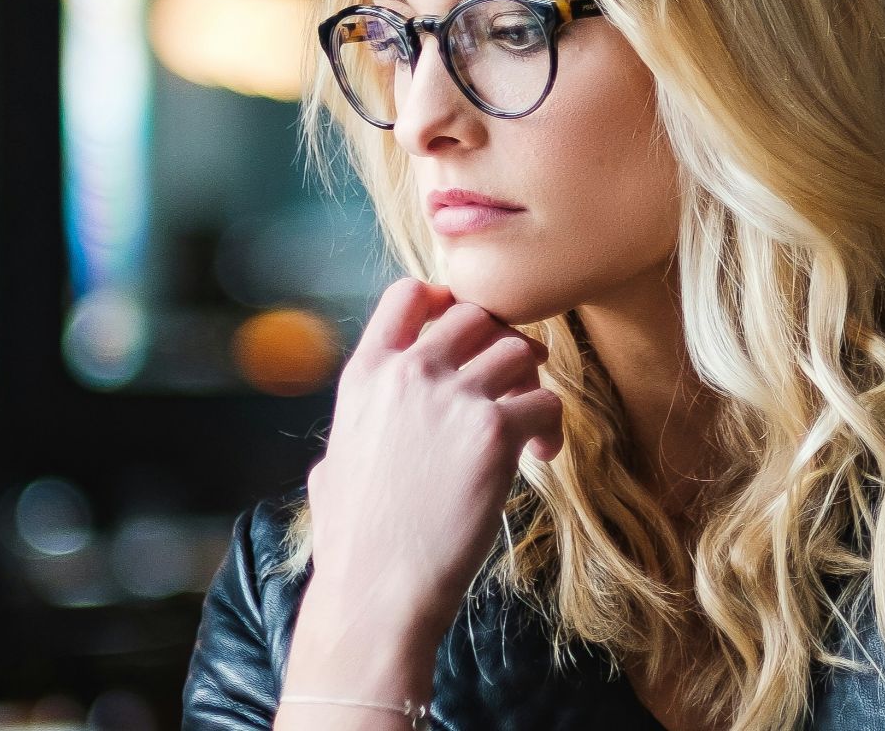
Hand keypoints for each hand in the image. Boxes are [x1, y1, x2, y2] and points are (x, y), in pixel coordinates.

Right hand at [301, 276, 563, 645]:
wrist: (376, 591)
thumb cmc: (354, 545)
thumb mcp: (332, 469)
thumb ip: (349, 441)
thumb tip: (338, 457)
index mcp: (365, 375)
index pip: (409, 293)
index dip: (445, 301)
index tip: (465, 336)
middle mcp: (409, 373)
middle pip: (476, 316)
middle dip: (499, 343)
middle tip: (512, 386)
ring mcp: (452, 397)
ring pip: (518, 349)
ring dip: (532, 381)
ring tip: (529, 426)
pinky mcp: (494, 430)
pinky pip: (546, 399)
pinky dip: (552, 426)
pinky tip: (540, 457)